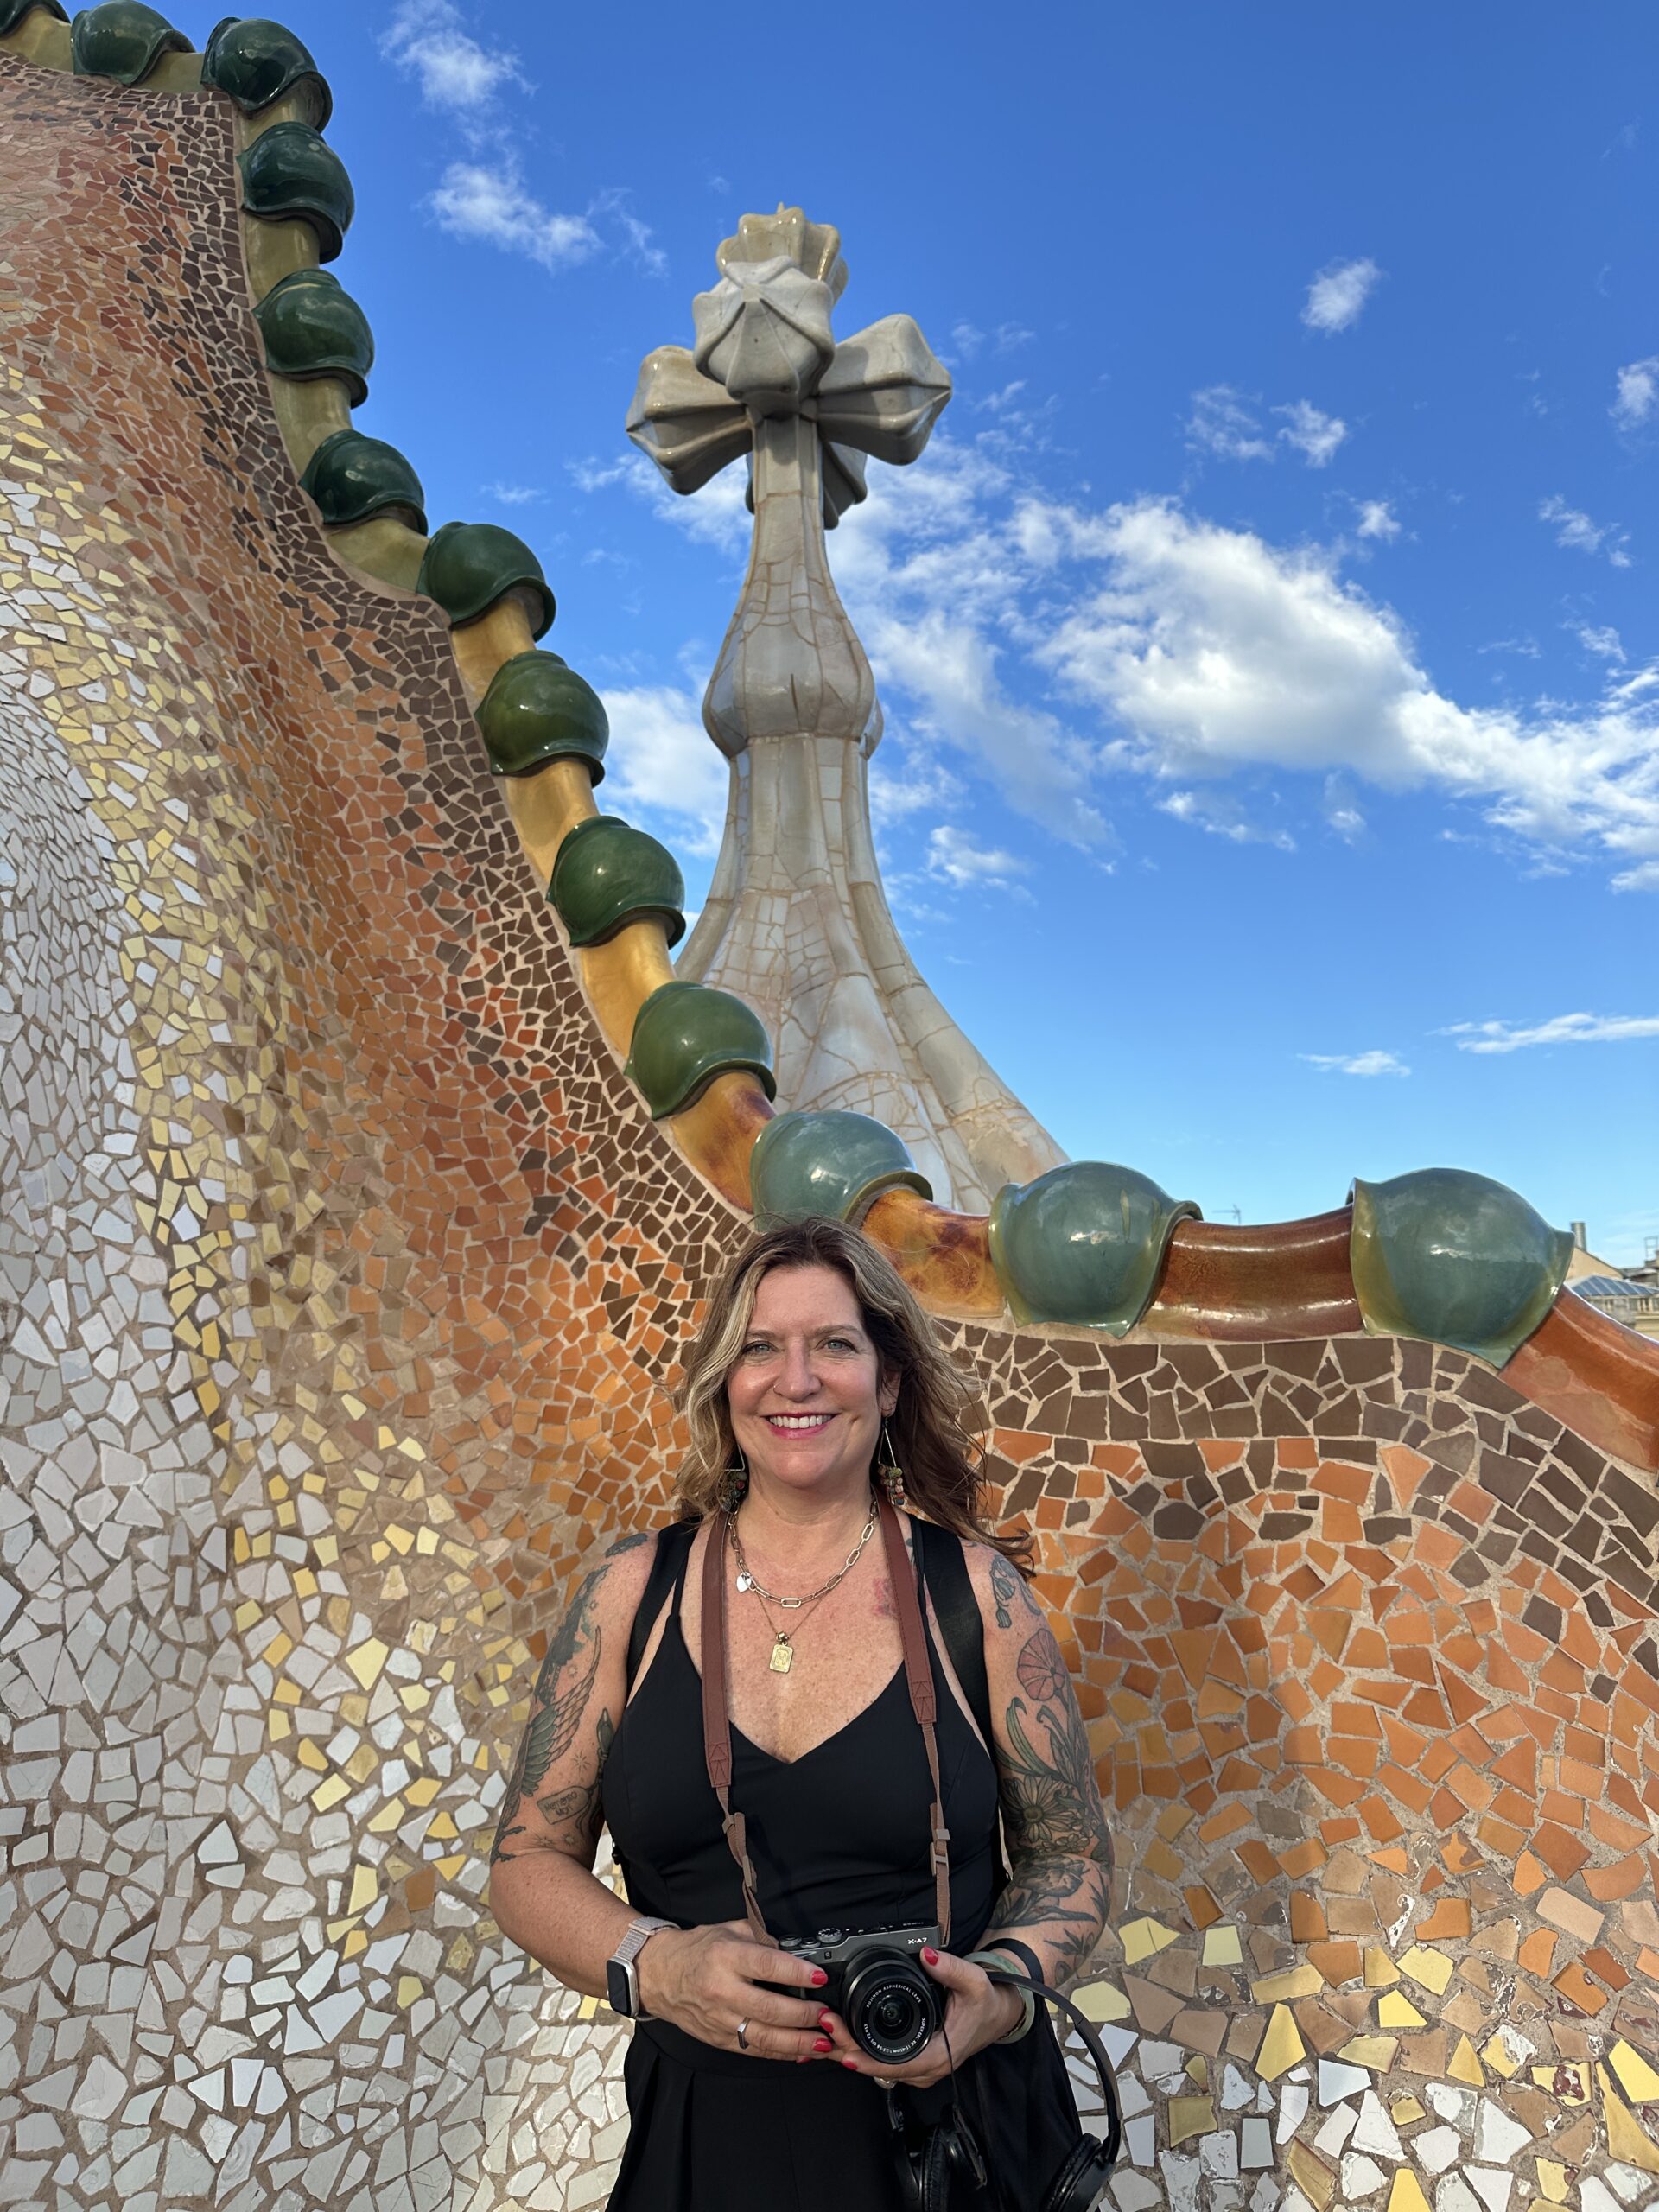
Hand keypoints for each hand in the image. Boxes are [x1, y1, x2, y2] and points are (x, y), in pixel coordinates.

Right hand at [635, 1919, 833, 2062]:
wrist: (658, 1975)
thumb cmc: (697, 1950)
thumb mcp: (730, 1931)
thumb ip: (762, 1941)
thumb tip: (795, 1954)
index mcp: (726, 1957)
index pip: (767, 1966)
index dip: (797, 1972)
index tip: (820, 1977)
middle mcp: (722, 1991)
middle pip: (769, 2009)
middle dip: (803, 2015)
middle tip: (828, 2016)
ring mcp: (719, 2020)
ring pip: (763, 2038)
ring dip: (797, 2043)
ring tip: (822, 2043)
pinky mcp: (718, 2040)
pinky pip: (753, 2051)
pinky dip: (779, 2054)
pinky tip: (800, 2053)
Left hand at [817, 1947, 1024, 2088]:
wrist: (998, 2012)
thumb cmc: (986, 2002)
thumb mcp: (974, 1981)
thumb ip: (951, 1968)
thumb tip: (927, 1954)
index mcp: (938, 2056)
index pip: (894, 2067)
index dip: (866, 2061)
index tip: (842, 2048)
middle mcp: (926, 2068)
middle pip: (879, 2068)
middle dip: (849, 2050)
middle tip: (825, 2025)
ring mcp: (920, 2066)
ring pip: (879, 2066)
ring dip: (853, 2049)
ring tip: (828, 2027)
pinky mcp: (915, 2058)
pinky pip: (884, 2060)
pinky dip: (863, 2049)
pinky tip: (844, 2034)